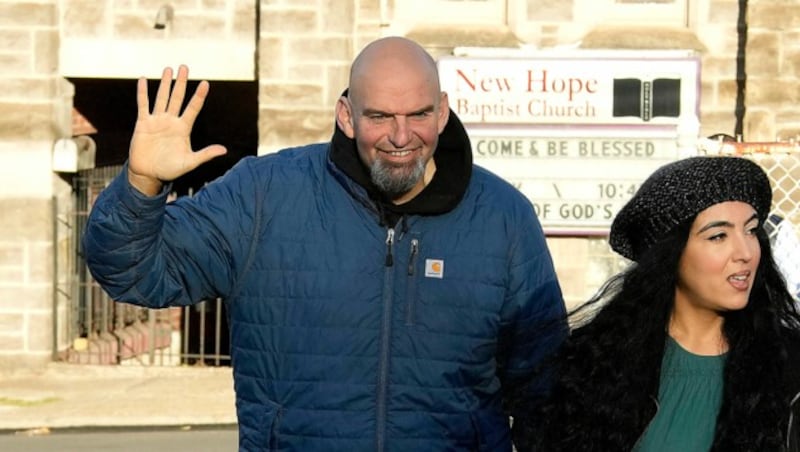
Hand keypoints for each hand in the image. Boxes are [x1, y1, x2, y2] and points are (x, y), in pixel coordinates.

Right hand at [128, 65, 226, 195]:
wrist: (148, 174)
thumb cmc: (170, 169)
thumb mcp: (190, 162)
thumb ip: (205, 155)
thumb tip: (224, 150)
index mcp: (183, 129)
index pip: (193, 108)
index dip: (199, 96)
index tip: (205, 83)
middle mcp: (171, 121)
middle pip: (177, 98)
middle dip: (181, 83)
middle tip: (185, 67)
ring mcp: (157, 121)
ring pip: (162, 98)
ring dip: (165, 84)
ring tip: (169, 69)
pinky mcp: (143, 123)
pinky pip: (143, 105)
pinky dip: (143, 92)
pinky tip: (144, 79)